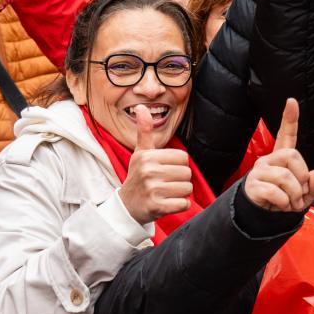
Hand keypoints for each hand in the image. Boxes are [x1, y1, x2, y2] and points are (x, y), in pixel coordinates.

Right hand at [117, 105, 193, 224]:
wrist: (126, 206)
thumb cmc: (138, 177)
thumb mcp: (140, 153)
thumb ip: (144, 131)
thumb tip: (141, 107)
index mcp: (147, 156)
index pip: (183, 157)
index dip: (178, 165)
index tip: (164, 170)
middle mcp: (148, 171)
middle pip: (187, 173)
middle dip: (180, 180)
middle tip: (164, 184)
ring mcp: (152, 189)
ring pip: (187, 189)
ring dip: (180, 193)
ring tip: (164, 193)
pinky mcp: (157, 206)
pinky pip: (184, 204)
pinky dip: (179, 205)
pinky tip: (166, 203)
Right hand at [243, 99, 313, 212]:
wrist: (262, 218)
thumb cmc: (285, 201)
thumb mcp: (305, 195)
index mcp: (282, 158)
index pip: (286, 135)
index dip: (289, 119)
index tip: (291, 101)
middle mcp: (268, 160)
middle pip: (292, 156)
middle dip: (302, 177)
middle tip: (299, 193)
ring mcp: (258, 172)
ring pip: (285, 177)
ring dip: (294, 195)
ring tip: (290, 203)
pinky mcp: (251, 186)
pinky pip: (275, 192)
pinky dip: (284, 203)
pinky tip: (281, 206)